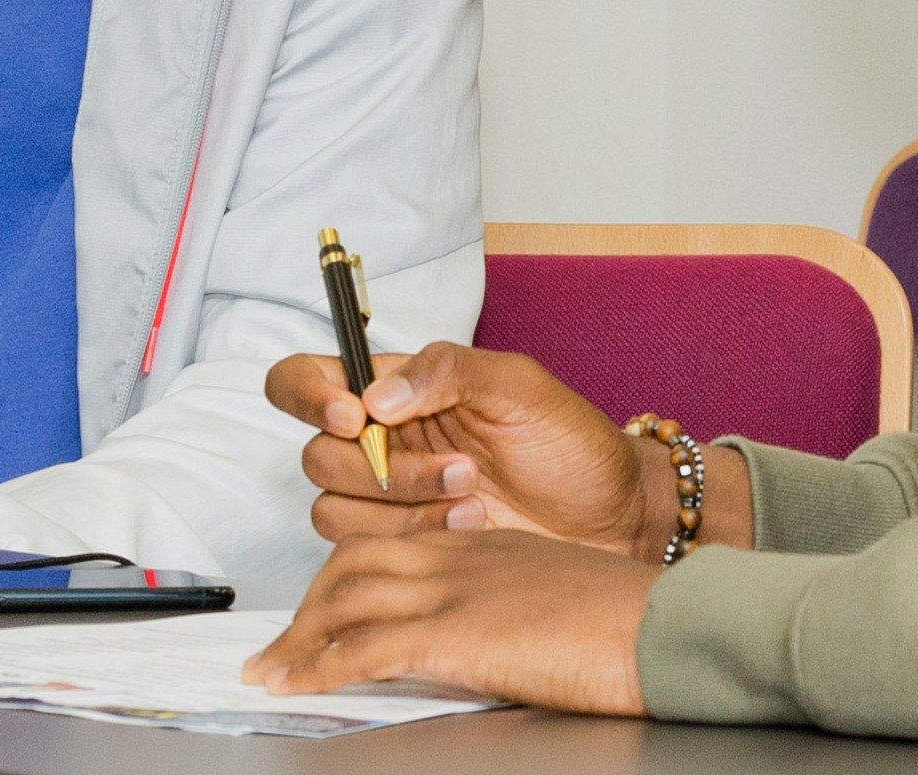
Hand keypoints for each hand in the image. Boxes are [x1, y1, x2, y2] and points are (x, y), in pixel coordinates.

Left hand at [243, 530, 654, 712]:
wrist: (664, 624)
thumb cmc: (628, 620)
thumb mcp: (555, 594)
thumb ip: (509, 601)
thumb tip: (488, 638)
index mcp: (484, 545)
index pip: (392, 543)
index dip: (344, 574)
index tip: (321, 610)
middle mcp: (461, 556)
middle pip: (354, 560)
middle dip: (307, 605)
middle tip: (278, 647)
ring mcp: (456, 589)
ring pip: (346, 594)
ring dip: (297, 636)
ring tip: (271, 670)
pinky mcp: (458, 631)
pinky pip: (365, 645)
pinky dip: (318, 665)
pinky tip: (295, 684)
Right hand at [268, 342, 670, 553]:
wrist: (609, 518)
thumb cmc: (571, 444)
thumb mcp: (519, 386)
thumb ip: (448, 370)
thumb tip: (378, 394)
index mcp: (402, 388)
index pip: (308, 377)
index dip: (309, 394)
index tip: (356, 415)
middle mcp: (384, 440)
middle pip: (317, 453)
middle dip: (383, 467)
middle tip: (461, 467)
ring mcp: (392, 497)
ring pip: (332, 506)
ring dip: (402, 505)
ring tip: (473, 497)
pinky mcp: (405, 546)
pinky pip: (362, 548)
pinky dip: (412, 536)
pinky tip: (470, 526)